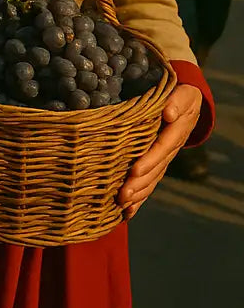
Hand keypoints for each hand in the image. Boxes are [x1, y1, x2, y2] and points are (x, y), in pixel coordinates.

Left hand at [120, 84, 202, 218]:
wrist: (185, 103)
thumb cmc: (179, 95)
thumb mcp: (182, 94)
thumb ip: (176, 102)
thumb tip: (168, 113)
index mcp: (176, 132)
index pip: (161, 148)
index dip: (149, 160)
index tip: (134, 170)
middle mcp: (170, 149)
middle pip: (155, 169)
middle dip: (139, 183)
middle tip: (122, 194)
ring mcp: (164, 159)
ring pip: (152, 180)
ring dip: (138, 194)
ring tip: (122, 204)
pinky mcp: (156, 164)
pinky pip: (149, 183)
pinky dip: (139, 199)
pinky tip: (127, 213)